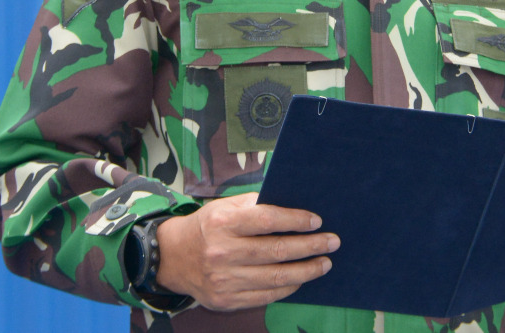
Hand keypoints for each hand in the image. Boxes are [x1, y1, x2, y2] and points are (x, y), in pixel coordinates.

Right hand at [155, 192, 338, 310]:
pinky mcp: (226, 300)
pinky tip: (301, 278)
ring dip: (306, 271)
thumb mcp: (224, 207)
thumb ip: (255, 205)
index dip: (295, 220)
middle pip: (276, 251)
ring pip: (275, 277)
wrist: (172, 257)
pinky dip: (288, 287)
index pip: (267, 220)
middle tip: (332, 242)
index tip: (316, 221)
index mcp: (222, 222)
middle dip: (310, 246)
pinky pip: (266, 296)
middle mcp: (222, 252)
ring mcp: (224, 279)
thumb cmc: (207, 226)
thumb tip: (293, 204)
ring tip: (324, 263)